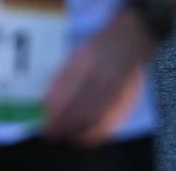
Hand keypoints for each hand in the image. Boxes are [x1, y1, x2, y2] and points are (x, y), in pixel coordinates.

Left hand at [40, 10, 152, 143]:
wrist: (132, 37)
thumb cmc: (100, 46)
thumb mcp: (79, 53)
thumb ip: (64, 75)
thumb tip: (46, 100)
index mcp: (84, 59)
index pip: (66, 86)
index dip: (54, 105)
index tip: (43, 119)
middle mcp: (100, 71)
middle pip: (79, 101)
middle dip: (63, 120)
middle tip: (50, 134)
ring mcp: (115, 84)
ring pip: (94, 111)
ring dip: (77, 127)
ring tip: (64, 137)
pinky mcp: (127, 95)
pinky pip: (111, 117)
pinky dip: (98, 130)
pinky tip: (86, 138)